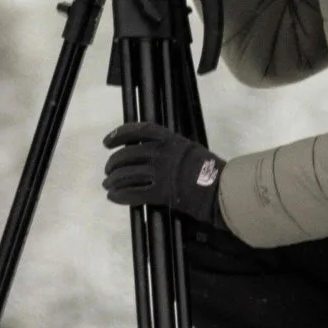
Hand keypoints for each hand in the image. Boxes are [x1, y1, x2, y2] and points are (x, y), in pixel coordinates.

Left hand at [102, 122, 225, 228]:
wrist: (221, 190)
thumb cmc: (209, 171)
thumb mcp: (189, 149)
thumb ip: (169, 149)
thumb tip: (148, 154)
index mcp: (170, 139)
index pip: (138, 131)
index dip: (119, 134)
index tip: (107, 142)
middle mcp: (162, 153)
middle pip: (127, 155)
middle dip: (113, 163)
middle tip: (108, 171)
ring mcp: (161, 173)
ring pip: (127, 175)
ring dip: (113, 181)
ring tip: (108, 185)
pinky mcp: (160, 192)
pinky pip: (133, 193)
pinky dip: (119, 195)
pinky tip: (113, 197)